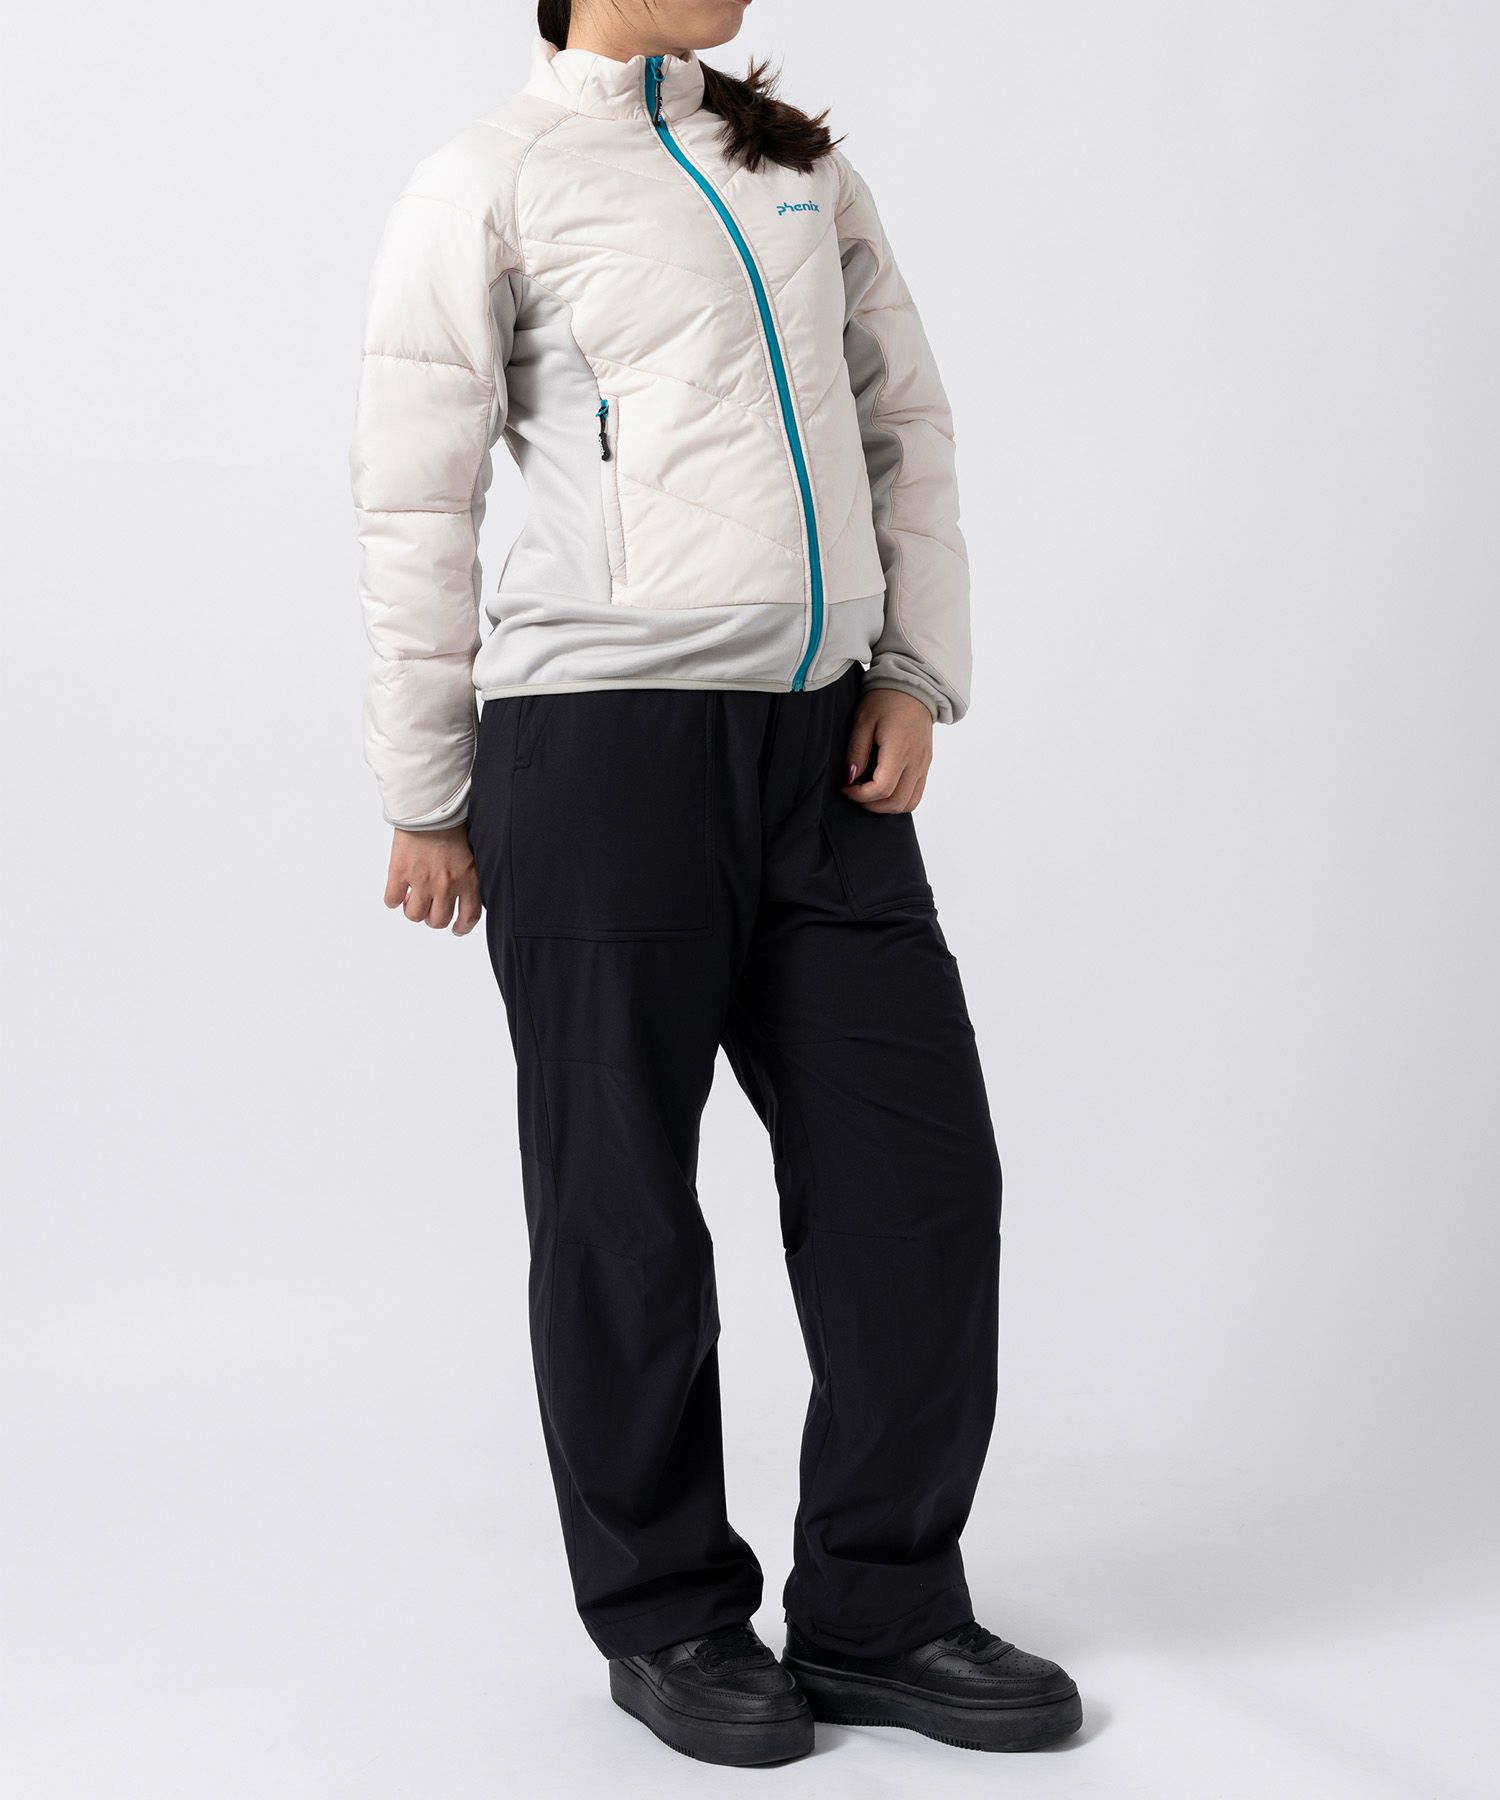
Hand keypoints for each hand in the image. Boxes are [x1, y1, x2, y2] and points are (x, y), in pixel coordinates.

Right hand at [384, 825, 481, 934]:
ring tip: (411, 898)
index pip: (469, 916)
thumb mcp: (473, 851)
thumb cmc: (453, 821)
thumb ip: (469, 873)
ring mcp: (422, 881)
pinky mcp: (400, 873)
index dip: (462, 927)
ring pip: (414, 915)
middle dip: (432, 917)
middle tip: (428, 907)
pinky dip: (393, 899)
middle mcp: (446, 886)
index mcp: (468, 879)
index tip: (456, 929)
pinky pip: (392, 900)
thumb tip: (464, 889)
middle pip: (437, 920)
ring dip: (412, 910)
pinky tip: (397, 890)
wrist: (431, 806)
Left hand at [842, 689, 933, 813]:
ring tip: (868, 794)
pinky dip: (899, 799)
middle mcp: (916, 761)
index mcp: (900, 749)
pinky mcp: (926, 764)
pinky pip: (916, 794)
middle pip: (896, 802)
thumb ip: (856, 752)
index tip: (845, 787)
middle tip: (854, 793)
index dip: (859, 795)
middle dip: (871, 805)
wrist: (914, 686)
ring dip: (886, 806)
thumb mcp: (863, 721)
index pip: (881, 788)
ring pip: (908, 803)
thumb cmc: (886, 699)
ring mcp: (924, 764)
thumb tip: (850, 778)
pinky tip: (883, 790)